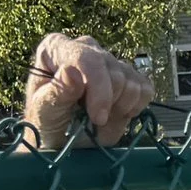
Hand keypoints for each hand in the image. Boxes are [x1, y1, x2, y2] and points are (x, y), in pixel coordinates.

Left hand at [22, 33, 152, 149]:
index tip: (98, 117)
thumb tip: (72, 72)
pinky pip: (146, 88)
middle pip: (114, 70)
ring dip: (121, 106)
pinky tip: (118, 112)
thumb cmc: (48, 124)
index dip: (99, 88)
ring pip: (132, 80)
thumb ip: (56, 93)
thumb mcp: (44, 112)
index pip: (87, 57)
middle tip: (94, 121)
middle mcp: (86, 48)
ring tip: (102, 117)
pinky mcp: (129, 76)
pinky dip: (136, 106)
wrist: (65, 141)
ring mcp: (109, 61)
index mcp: (57, 48)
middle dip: (109, 101)